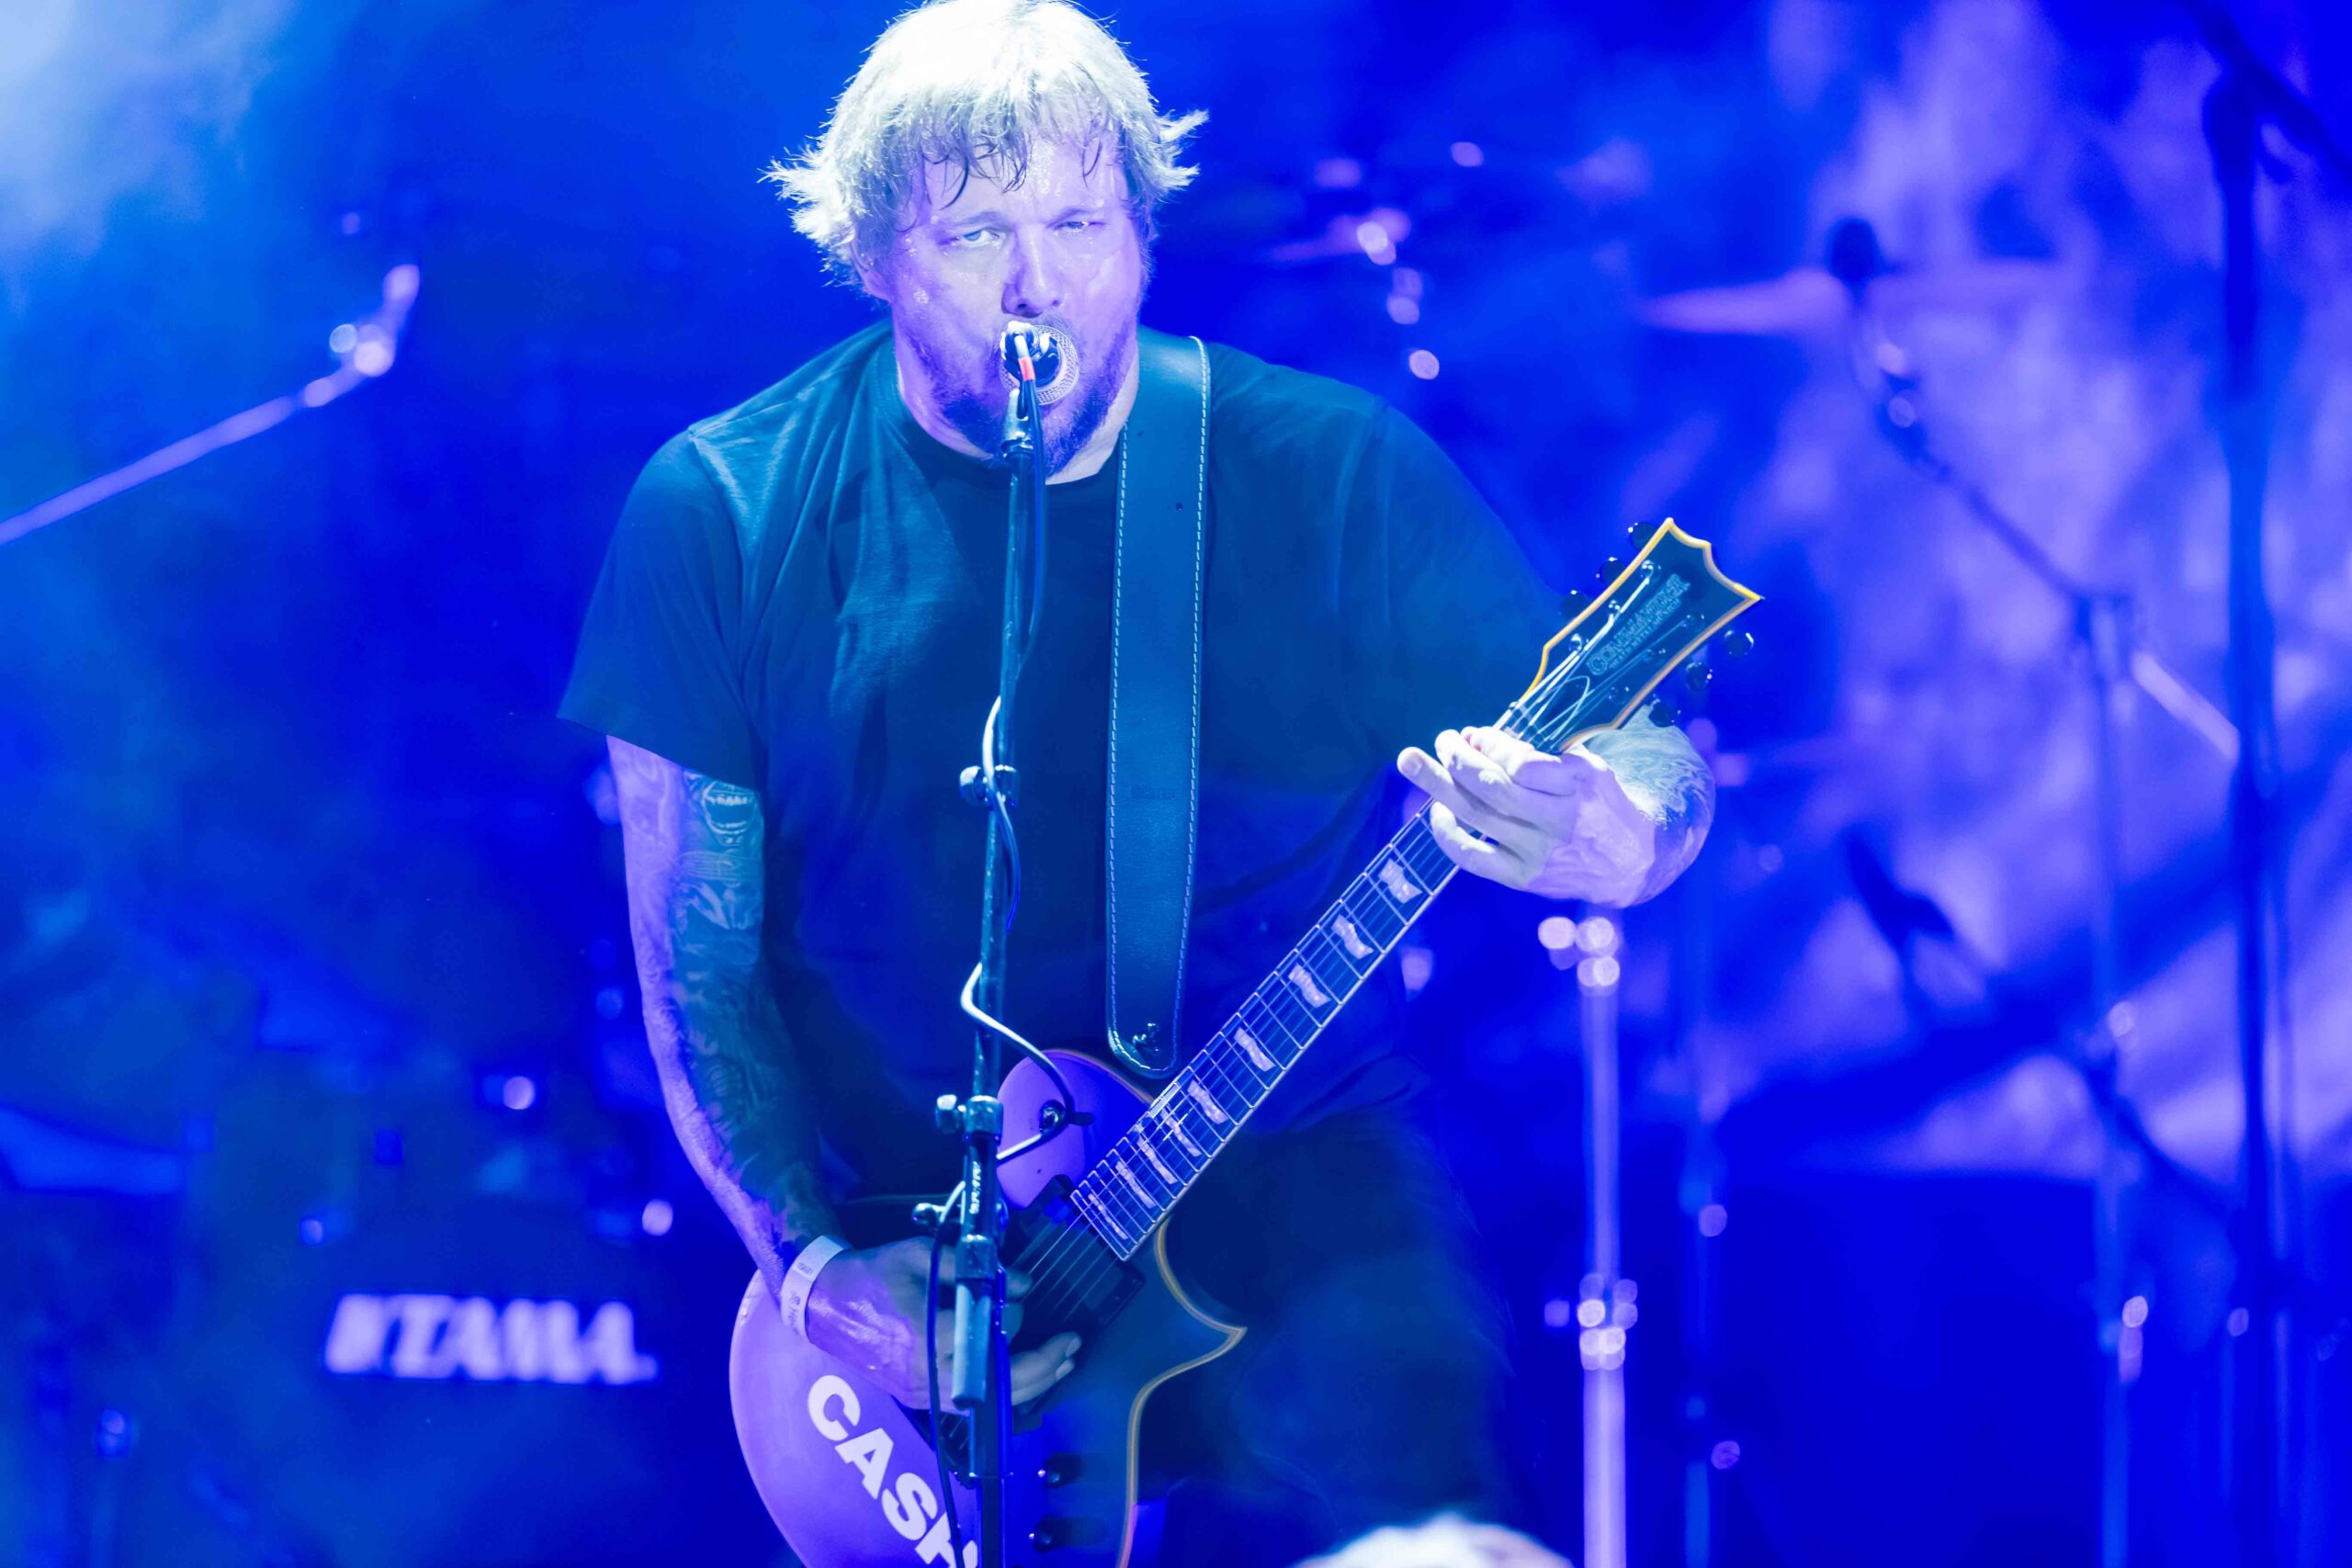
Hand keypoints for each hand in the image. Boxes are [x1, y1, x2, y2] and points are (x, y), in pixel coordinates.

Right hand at [803, 1238, 1080, 1409]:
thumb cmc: (873, 1272)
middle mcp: (927, 1373)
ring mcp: (923, 1392)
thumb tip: (1025, 1282)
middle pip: (998, 1381)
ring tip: (1063, 1363)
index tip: (1018, 1295)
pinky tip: (1026, 1377)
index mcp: (925, 1335)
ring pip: (990, 1400)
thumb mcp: (921, 1255)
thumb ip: (974, 1268)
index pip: (988, 1334)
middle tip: (1073, 1344)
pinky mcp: (920, 1399)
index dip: (1012, 1315)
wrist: (825, 1303)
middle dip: (1043, 1364)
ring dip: (1032, 1384)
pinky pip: (972, 1404)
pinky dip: (1004, 1392)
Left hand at [1396, 726, 1655, 904]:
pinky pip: (1471, 857)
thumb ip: (1539, 753)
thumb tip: (1476, 740)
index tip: (1476, 734)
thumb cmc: (1600, 803)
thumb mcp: (1587, 768)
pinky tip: (1438, 811)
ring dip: (1439, 786)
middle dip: (1457, 758)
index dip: (1490, 745)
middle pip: (1491, 787)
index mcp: (1577, 786)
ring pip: (1475, 816)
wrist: (1628, 864)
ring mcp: (1537, 853)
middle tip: (1440, 739)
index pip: (1521, 765)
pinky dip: (1447, 834)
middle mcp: (1556, 821)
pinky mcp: (1522, 878)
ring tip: (1411, 762)